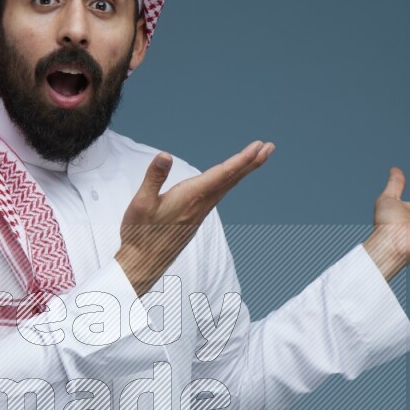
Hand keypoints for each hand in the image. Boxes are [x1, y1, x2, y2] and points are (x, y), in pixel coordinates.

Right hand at [116, 141, 274, 295]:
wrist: (142, 263)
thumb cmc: (139, 233)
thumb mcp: (141, 203)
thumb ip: (154, 178)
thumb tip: (164, 155)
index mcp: (190, 197)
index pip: (222, 174)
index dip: (242, 159)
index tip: (259, 147)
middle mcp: (200, 204)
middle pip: (231, 179)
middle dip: (251, 162)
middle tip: (270, 146)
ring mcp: (200, 212)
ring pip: (227, 186)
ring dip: (243, 170)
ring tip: (256, 157)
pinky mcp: (196, 217)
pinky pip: (219, 194)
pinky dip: (229, 181)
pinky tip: (230, 177)